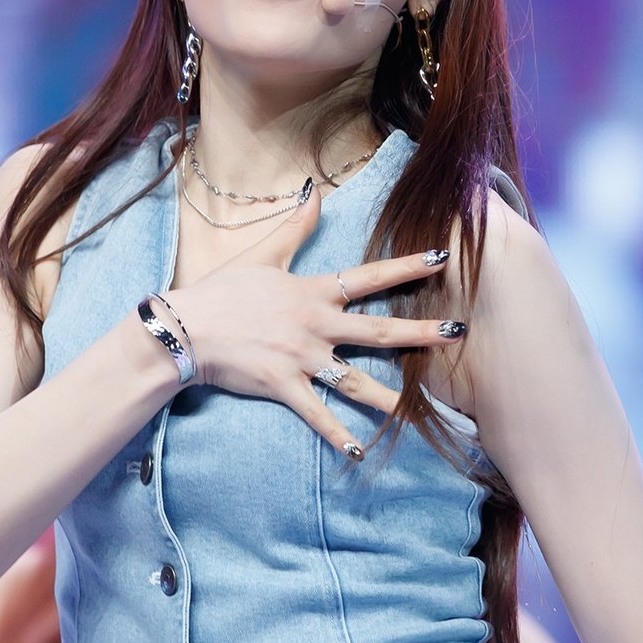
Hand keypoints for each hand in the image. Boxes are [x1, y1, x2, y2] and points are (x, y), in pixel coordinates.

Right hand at [157, 182, 461, 453]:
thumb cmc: (221, 290)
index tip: (442, 257)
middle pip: (379, 332)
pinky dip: (338, 435)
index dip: (407, 266)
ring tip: (423, 411)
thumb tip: (314, 190)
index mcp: (314, 293)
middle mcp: (316, 326)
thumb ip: (295, 226)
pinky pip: (317, 415)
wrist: (184, 328)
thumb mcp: (262, 253)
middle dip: (421, 333)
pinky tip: (360, 453)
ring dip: (391, 398)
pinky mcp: (283, 387)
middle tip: (459, 333)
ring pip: (356, 382)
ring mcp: (302, 359)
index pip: (369, 277)